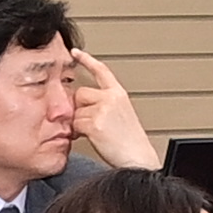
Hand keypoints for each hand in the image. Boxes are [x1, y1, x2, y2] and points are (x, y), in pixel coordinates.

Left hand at [66, 49, 158, 168]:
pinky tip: (94, 138)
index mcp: (119, 94)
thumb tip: (79, 103)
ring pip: (76, 110)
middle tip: (93, 123)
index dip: (86, 60)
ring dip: (80, 123)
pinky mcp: (95, 123)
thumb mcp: (121, 115)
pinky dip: (79, 133)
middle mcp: (112, 98)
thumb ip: (104, 104)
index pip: (101, 71)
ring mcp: (103, 110)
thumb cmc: (129, 143)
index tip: (74, 52)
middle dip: (81, 108)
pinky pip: (75, 124)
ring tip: (97, 133)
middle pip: (80, 94)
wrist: (137, 160)